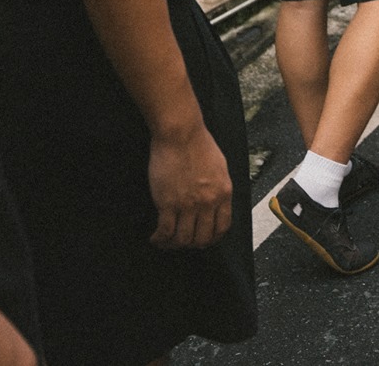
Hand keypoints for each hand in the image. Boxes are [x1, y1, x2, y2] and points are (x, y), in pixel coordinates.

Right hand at [149, 123, 233, 248]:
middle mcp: (208, 202)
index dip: (212, 238)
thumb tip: (216, 203)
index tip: (204, 240)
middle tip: (183, 242)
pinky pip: (165, 231)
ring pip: (183, 239)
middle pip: (202, 238)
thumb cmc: (198, 144)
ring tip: (167, 241)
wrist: (180, 134)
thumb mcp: (220, 167)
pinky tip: (155, 238)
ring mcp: (188, 204)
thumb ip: (219, 188)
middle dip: (192, 244)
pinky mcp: (168, 203)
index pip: (222, 227)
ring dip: (174, 244)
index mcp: (223, 193)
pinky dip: (160, 239)